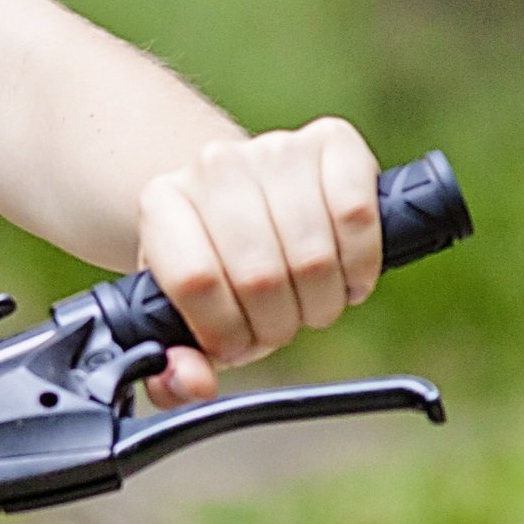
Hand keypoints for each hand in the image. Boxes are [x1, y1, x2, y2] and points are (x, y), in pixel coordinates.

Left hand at [132, 118, 383, 402]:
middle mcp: (213, 165)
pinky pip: (357, 215)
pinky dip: (361, 265)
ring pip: (312, 254)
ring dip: (322, 303)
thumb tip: (194, 382)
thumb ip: (174, 370)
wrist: (251, 200)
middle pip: (259, 275)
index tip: (236, 344)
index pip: (196, 281)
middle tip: (280, 326)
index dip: (225, 331)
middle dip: (277, 324)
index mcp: (162, 204)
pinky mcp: (332, 140)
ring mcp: (274, 147)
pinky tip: (348, 277)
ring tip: (311, 304)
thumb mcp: (185, 321)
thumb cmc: (219, 269)